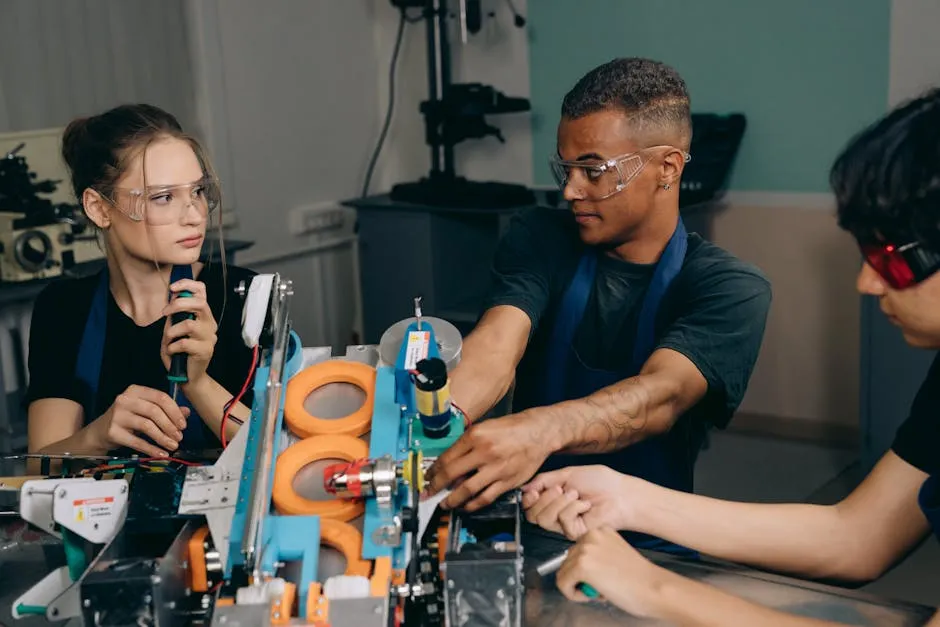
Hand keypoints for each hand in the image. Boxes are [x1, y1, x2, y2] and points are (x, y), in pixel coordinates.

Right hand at [90, 385, 188, 456]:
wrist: (99, 433)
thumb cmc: (126, 419)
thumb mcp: (146, 411)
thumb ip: (166, 410)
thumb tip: (186, 412)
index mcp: (135, 391)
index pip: (160, 397)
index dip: (175, 411)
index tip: (183, 424)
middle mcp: (125, 400)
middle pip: (154, 411)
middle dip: (170, 426)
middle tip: (179, 437)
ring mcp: (117, 415)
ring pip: (147, 426)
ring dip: (163, 437)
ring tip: (173, 445)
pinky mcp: (112, 431)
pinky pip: (137, 441)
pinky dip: (151, 448)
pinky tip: (161, 453)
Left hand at [160, 279, 217, 386]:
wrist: (188, 376)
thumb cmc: (180, 352)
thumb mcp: (174, 329)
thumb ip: (175, 315)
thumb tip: (172, 297)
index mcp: (203, 315)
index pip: (202, 292)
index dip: (188, 284)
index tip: (172, 288)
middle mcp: (210, 324)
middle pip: (199, 304)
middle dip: (178, 304)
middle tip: (164, 313)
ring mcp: (209, 337)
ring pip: (189, 324)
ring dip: (172, 331)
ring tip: (168, 340)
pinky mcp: (205, 351)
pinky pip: (184, 343)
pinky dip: (172, 347)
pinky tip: (172, 352)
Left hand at [424, 412, 555, 510]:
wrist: (539, 432)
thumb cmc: (512, 428)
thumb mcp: (485, 427)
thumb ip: (467, 444)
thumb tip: (450, 463)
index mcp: (475, 436)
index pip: (446, 457)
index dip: (433, 470)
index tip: (427, 477)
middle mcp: (484, 452)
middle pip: (452, 474)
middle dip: (435, 486)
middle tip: (428, 493)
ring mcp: (496, 469)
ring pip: (467, 490)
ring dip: (452, 500)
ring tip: (445, 504)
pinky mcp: (508, 481)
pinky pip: (486, 497)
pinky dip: (473, 505)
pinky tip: (466, 506)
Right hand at [522, 465, 642, 538]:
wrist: (620, 494)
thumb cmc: (601, 482)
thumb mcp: (568, 474)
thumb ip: (544, 480)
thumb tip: (525, 488)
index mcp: (554, 499)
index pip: (529, 506)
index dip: (528, 499)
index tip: (534, 491)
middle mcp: (557, 514)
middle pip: (532, 515)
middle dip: (544, 498)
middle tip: (561, 489)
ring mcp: (565, 525)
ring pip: (544, 519)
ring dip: (559, 501)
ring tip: (575, 495)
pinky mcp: (574, 532)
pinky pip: (562, 520)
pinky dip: (573, 508)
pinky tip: (585, 505)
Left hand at [556, 527, 668, 618]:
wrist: (653, 587)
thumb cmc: (640, 578)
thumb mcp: (615, 554)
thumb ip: (596, 554)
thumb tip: (577, 566)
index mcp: (600, 530)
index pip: (577, 551)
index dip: (587, 570)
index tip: (603, 577)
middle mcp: (590, 536)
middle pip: (568, 561)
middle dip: (581, 578)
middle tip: (603, 586)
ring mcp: (584, 549)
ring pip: (563, 573)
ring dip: (578, 586)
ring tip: (602, 590)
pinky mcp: (581, 566)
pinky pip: (563, 585)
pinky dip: (574, 595)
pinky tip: (596, 594)